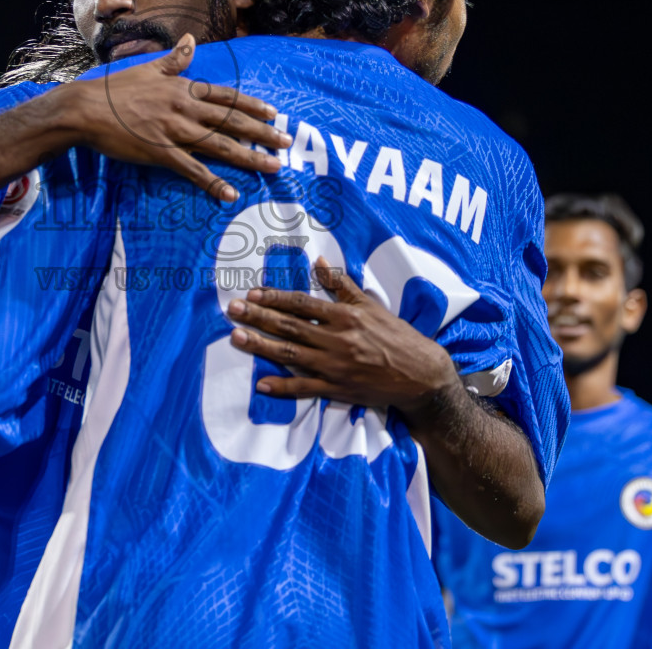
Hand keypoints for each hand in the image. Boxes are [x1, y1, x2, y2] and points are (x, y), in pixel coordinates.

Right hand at [59, 33, 291, 201]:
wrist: (86, 108)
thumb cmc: (115, 89)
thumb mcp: (149, 68)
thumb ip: (175, 58)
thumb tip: (190, 38)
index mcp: (183, 88)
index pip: (226, 97)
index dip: (251, 106)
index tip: (273, 113)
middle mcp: (185, 108)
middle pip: (232, 121)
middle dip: (262, 132)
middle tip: (286, 141)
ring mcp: (174, 131)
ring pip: (220, 145)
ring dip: (249, 157)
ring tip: (272, 166)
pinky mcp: (161, 153)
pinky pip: (192, 170)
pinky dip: (213, 182)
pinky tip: (231, 193)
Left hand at [227, 256, 457, 412]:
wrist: (420, 374)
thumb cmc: (395, 336)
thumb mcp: (371, 306)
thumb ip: (342, 285)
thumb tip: (318, 263)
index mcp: (345, 316)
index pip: (302, 304)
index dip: (275, 298)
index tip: (252, 293)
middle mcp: (337, 340)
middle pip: (290, 327)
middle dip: (258, 317)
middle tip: (232, 310)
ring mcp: (335, 366)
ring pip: (290, 355)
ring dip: (261, 346)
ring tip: (236, 338)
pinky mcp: (337, 389)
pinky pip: (305, 388)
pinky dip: (283, 387)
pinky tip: (262, 384)